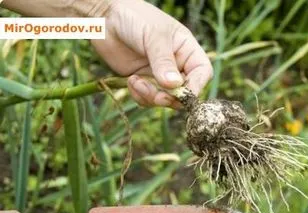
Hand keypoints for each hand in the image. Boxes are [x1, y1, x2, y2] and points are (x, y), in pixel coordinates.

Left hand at [92, 0, 212, 108]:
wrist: (104, 17)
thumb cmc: (135, 17)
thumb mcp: (153, 36)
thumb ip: (164, 61)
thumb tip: (175, 85)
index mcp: (186, 49)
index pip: (202, 72)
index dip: (196, 86)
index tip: (183, 94)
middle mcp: (176, 64)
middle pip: (184, 91)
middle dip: (171, 98)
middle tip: (158, 97)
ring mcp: (159, 74)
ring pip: (165, 99)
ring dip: (152, 97)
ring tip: (136, 83)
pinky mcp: (142, 81)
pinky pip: (147, 99)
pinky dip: (139, 96)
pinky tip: (130, 81)